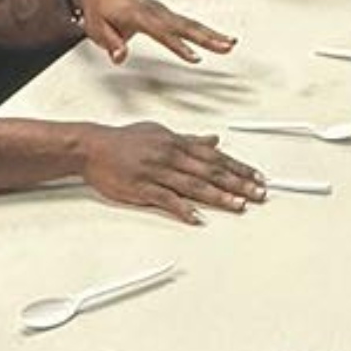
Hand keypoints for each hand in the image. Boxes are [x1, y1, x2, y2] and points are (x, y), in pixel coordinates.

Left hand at [71, 0, 236, 67]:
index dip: (179, 46)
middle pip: (184, 26)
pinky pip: (186, 21)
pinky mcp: (164, 12)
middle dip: (207, 38)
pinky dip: (204, 30)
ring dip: (211, 34)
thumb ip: (111, 43)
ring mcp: (161, 10)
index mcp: (137, 15)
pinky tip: (217, 38)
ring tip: (230, 44)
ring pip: (189, 23)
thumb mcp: (96, 29)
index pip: (162, 33)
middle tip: (226, 47)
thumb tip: (120, 57)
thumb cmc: (98, 8)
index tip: (194, 57)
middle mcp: (153, 11)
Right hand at [83, 124, 266, 224]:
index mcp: (177, 143)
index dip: (239, 168)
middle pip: (211, 171)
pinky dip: (182, 208)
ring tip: (238, 205)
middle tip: (258, 194)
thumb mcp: (160, 133)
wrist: (92, 147)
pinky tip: (197, 217)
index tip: (257, 178)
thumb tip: (214, 140)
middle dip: (238, 183)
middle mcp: (171, 155)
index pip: (216, 156)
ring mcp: (156, 172)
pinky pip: (166, 199)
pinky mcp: (142, 188)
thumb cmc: (125, 141)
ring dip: (219, 196)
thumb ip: (189, 140)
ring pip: (194, 185)